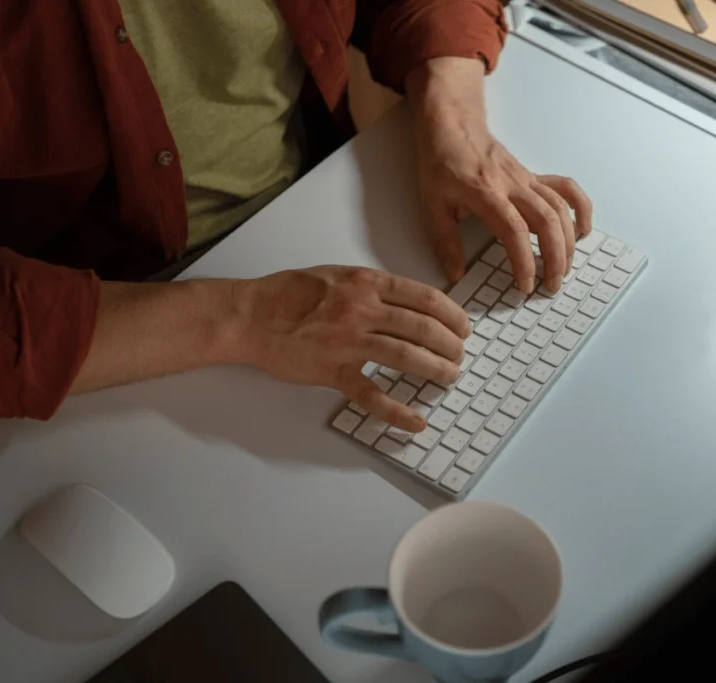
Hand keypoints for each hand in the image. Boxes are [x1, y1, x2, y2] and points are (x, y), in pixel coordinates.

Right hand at [234, 266, 470, 430]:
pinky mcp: (333, 372)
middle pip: (422, 328)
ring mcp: (348, 343)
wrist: (251, 315)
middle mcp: (362, 310)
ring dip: (436, 370)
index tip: (464, 328)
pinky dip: (397, 412)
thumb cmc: (290, 293)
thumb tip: (410, 302)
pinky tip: (416, 422)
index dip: (452, 315)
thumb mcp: (338, 275)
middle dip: (450, 345)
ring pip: (406, 356)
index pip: (425, 298)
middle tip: (460, 356)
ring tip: (450, 377)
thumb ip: (373, 288)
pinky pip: (372, 395)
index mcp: (366, 284)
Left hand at [407, 58, 592, 293]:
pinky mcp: (533, 177)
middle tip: (550, 285)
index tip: (524, 284)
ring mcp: (526, 180)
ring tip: (563, 270)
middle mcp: (512, 185)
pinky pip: (566, 189)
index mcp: (485, 193)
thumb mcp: (432, 204)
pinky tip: (582, 230)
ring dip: (568, 242)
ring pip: (560, 209)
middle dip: (554, 257)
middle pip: (546, 221)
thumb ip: (445, 240)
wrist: (453, 124)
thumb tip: (456, 272)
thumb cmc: (441, 162)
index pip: (514, 231)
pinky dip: (579, 209)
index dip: (523, 261)